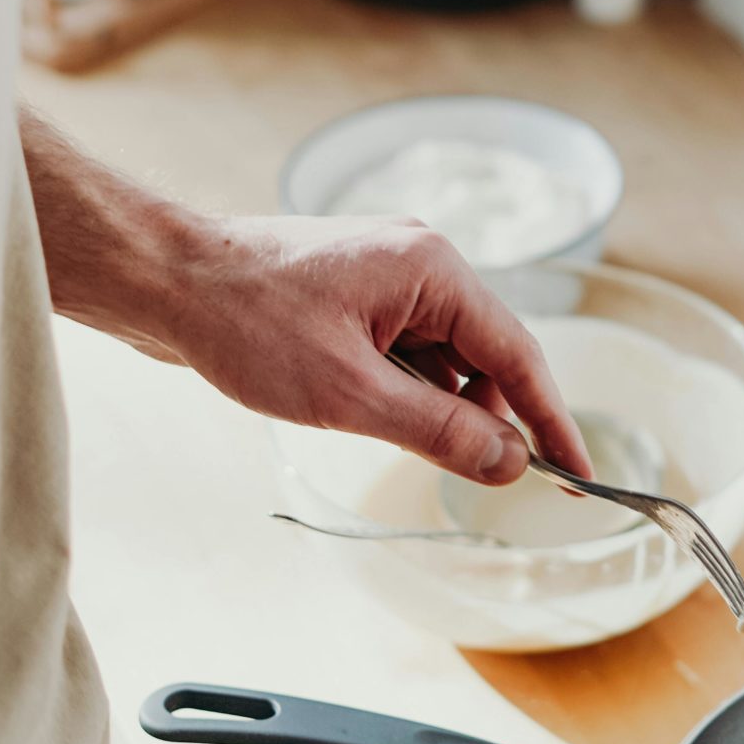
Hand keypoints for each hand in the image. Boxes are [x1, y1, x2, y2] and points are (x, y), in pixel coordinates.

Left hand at [132, 212, 590, 484]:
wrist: (162, 280)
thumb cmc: (246, 321)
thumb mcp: (351, 394)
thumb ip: (440, 431)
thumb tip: (508, 462)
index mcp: (433, 269)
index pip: (519, 355)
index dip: (554, 421)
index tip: (582, 476)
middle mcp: (419, 262)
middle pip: (485, 356)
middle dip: (486, 419)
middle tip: (487, 481)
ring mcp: (385, 276)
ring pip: (443, 359)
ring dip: (435, 408)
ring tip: (388, 436)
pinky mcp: (353, 295)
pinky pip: (406, 351)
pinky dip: (403, 392)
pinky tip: (370, 415)